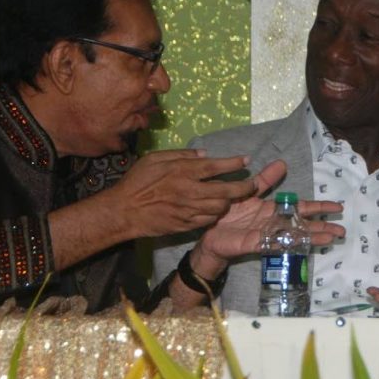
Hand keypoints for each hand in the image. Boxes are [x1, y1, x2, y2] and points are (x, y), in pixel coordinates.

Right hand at [108, 149, 263, 236]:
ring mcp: (189, 210)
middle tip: (253, 184)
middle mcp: (190, 191)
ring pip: (221, 207)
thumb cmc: (137, 181)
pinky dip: (216, 214)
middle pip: (226, 190)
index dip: (234, 163)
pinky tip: (216, 209)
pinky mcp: (186, 224)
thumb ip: (181, 155)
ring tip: (233, 197)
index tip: (247, 160)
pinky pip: (209, 220)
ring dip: (230, 202)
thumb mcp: (155, 158)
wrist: (125, 211)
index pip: (216, 166)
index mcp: (183, 171)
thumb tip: (204, 154)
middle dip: (244, 187)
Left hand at [191, 160, 344, 276]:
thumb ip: (264, 180)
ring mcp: (268, 235)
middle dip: (323, 227)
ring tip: (331, 239)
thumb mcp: (248, 191)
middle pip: (304, 225)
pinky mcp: (256, 243)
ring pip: (295, 236)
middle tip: (342, 231)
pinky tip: (303, 245)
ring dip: (313, 237)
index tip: (338, 206)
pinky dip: (290, 243)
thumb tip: (282, 163)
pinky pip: (276, 243)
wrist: (209, 231)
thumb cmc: (229, 213)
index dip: (319, 207)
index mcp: (274, 210)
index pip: (302, 208)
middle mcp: (275, 223)